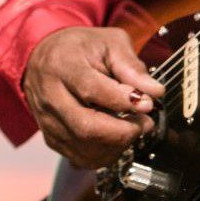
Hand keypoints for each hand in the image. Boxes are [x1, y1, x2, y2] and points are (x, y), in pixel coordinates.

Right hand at [23, 27, 165, 168]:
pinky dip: (105, 154)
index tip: (147, 104)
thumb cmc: (80, 49)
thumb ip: (132, 67)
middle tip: (144, 123)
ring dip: (117, 145)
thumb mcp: (110, 44)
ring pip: (84, 146)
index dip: (124, 101)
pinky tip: (117, 140)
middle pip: (86, 126)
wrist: (45, 58)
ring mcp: (48, 119)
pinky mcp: (50, 137)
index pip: (92, 89)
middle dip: (124, 131)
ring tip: (133, 129)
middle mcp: (50, 94)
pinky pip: (80, 157)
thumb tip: (154, 92)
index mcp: (63, 64)